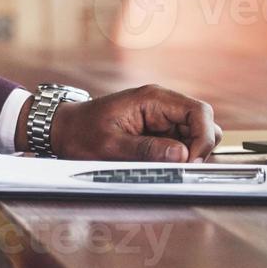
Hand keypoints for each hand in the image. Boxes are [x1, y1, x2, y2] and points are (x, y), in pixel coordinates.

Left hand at [35, 85, 222, 162]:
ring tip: (167, 166)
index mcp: (152, 99)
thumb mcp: (111, 145)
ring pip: (194, 134)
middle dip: (199, 147)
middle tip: (180, 168)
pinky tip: (161, 164)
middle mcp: (161, 104)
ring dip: (189, 153)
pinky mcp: (156, 130)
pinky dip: (178, 156)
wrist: (63, 130)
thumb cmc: (81, 134)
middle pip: (202, 123)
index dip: (203, 137)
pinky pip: (180, 142)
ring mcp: (160, 117)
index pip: (198, 112)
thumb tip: (182, 155)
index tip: (190, 161)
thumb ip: (147, 150)